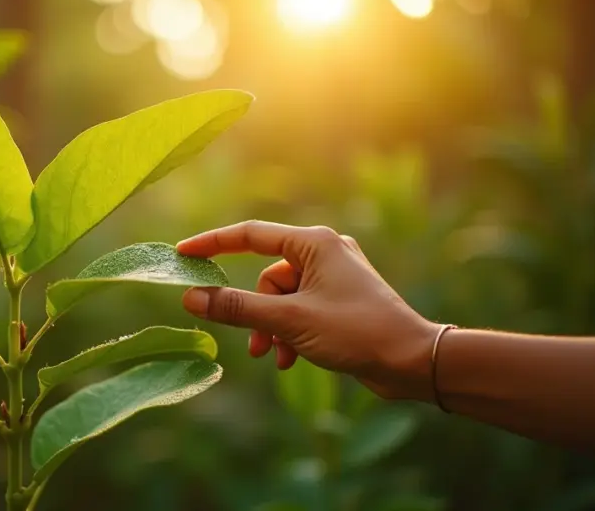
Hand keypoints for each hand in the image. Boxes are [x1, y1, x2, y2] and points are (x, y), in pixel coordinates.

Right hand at [177, 221, 438, 400]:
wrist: (412, 361)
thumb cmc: (355, 331)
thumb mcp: (289, 321)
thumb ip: (237, 308)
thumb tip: (192, 297)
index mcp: (314, 243)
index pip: (249, 234)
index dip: (212, 244)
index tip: (182, 254)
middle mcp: (324, 252)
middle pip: (265, 277)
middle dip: (255, 313)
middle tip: (256, 346)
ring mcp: (333, 276)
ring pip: (281, 299)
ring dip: (272, 328)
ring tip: (276, 356)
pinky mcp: (339, 299)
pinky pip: (299, 310)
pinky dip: (290, 332)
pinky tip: (294, 359)